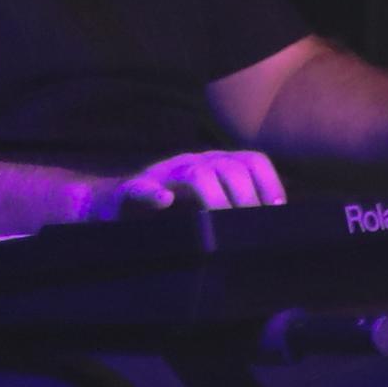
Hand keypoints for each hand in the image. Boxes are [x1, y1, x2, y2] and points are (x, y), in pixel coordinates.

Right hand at [101, 147, 288, 219]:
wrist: (110, 205)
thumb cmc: (168, 213)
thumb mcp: (207, 206)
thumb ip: (236, 208)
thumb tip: (274, 225)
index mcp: (215, 164)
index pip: (251, 161)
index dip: (269, 182)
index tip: (277, 208)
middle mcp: (193, 162)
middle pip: (228, 168)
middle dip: (244, 196)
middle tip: (251, 225)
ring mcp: (161, 174)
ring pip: (194, 174)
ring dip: (213, 197)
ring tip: (222, 218)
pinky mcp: (129, 190)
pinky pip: (141, 187)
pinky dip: (153, 193)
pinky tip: (165, 201)